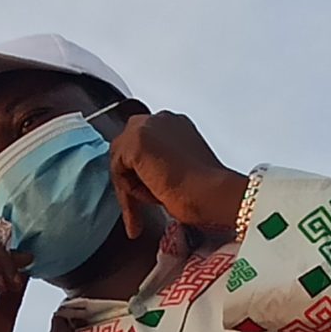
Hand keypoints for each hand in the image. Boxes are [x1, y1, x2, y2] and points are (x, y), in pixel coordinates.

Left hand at [107, 112, 248, 238]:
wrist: (213, 193)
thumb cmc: (205, 190)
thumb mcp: (177, 171)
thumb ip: (158, 165)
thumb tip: (143, 177)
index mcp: (174, 125)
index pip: (142, 145)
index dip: (139, 173)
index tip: (149, 193)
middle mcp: (161, 120)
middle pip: (125, 150)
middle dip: (130, 180)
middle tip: (137, 211)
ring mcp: (148, 126)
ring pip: (120, 161)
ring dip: (133, 187)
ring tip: (156, 201)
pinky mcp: (136, 141)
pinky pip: (117, 170)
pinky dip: (129, 189)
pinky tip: (154, 193)